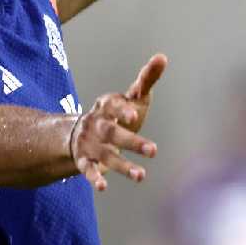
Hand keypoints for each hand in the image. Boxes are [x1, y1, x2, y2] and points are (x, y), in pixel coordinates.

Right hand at [69, 54, 167, 190]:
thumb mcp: (132, 96)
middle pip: (112, 132)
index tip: (134, 115)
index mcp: (108, 105)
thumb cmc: (117, 113)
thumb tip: (162, 57)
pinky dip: (94, 178)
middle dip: (132, 141)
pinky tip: (103, 187)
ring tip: (142, 176)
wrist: (83, 133)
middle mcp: (96, 123)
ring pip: (105, 154)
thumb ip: (146, 79)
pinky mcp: (84, 160)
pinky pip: (87, 170)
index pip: (114, 105)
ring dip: (122, 165)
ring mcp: (89, 142)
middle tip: (153, 150)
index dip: (122, 110)